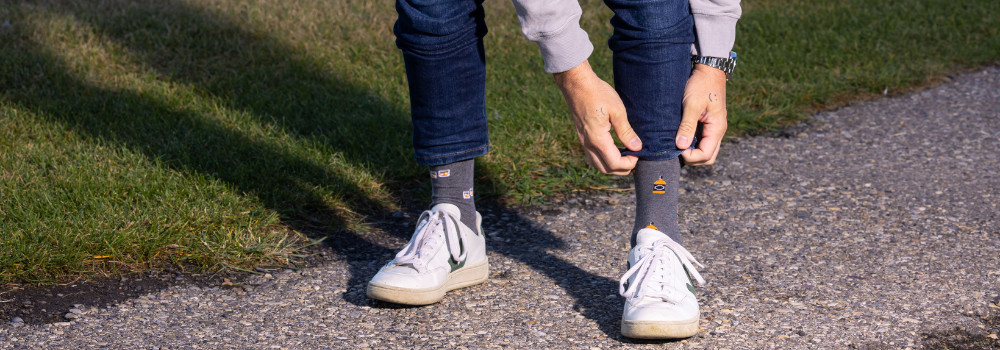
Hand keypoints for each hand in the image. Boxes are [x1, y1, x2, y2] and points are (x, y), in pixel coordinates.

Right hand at [554, 60, 640, 175]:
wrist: (576, 83)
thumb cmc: (598, 93)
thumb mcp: (617, 111)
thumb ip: (626, 131)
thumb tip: (636, 147)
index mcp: (598, 139)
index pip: (615, 163)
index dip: (629, 163)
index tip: (638, 154)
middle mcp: (588, 144)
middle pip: (605, 169)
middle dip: (621, 169)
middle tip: (634, 158)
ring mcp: (582, 141)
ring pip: (596, 164)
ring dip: (611, 165)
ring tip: (624, 155)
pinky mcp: (581, 136)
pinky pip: (592, 156)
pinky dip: (603, 158)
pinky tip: (613, 148)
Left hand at [677, 64, 727, 165]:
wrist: (708, 69)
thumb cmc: (701, 84)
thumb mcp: (692, 104)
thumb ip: (687, 126)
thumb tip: (681, 146)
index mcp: (717, 128)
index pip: (706, 155)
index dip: (690, 157)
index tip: (676, 149)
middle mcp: (717, 131)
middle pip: (707, 157)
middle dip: (692, 159)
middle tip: (675, 150)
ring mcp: (713, 128)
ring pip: (704, 150)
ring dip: (691, 152)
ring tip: (676, 145)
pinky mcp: (707, 124)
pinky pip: (701, 140)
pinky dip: (691, 144)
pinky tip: (679, 137)